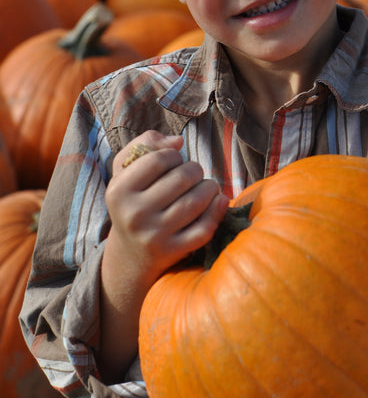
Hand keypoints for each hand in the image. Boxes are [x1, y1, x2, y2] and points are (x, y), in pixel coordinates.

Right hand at [98, 130, 228, 381]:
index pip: (159, 159)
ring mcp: (155, 235)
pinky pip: (205, 227)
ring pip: (198, 200)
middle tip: (192, 176)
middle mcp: (135, 214)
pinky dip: (217, 210)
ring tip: (204, 187)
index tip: (174, 163)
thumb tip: (177, 142)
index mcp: (119, 191)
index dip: (174, 156)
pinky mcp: (174, 252)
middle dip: (195, 170)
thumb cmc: (132, 201)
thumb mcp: (125, 171)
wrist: (130, 254)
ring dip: (209, 187)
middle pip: (183, 177)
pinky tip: (217, 201)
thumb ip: (146, 144)